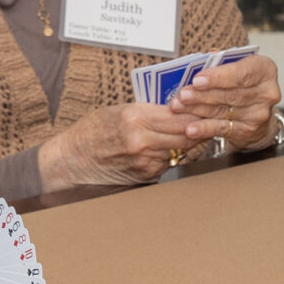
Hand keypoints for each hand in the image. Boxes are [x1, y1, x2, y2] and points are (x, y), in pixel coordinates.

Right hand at [37, 101, 197, 187]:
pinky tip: (170, 148)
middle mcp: (143, 141)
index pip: (181, 116)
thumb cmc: (94, 130)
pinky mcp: (146, 175)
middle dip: (199, 128)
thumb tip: (178, 108)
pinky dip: (173, 156)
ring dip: (188, 143)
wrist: (75, 159)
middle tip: (207, 121)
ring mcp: (145, 161)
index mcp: (136, 118)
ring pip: (181, 150)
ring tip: (192, 133)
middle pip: (187, 135)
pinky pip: (169, 163)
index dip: (197, 113)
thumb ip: (151, 110)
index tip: (204, 109)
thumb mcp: (121, 110)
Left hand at [169, 52, 282, 150]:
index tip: (197, 80)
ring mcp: (259, 113)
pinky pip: (223, 128)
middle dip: (203, 94)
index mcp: (264, 69)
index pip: (242, 73)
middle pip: (230, 93)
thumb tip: (201, 61)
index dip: (218, 77)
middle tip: (183, 94)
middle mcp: (267, 92)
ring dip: (198, 109)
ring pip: (223, 110)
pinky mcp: (249, 130)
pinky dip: (204, 128)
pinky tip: (191, 128)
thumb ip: (221, 63)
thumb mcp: (236, 67)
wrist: (256, 111)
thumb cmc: (242, 83)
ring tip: (179, 107)